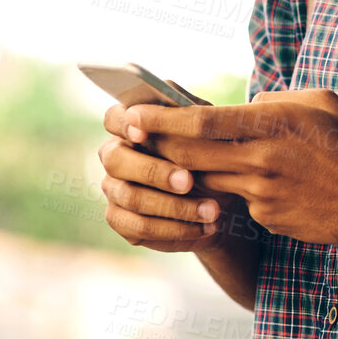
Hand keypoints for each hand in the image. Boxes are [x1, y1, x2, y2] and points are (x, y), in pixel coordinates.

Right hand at [98, 103, 249, 252]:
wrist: (223, 198)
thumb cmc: (213, 155)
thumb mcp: (211, 132)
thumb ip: (192, 117)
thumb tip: (180, 110)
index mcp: (132, 127)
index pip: (114, 118)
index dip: (124, 124)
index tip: (143, 134)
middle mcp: (116, 157)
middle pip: (116, 161)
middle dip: (154, 172)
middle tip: (189, 181)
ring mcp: (114, 190)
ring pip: (132, 198)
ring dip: (175, 207)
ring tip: (212, 211)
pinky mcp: (121, 220)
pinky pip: (140, 227)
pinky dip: (175, 229)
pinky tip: (204, 227)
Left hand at [123, 88, 337, 246]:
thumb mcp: (318, 103)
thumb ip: (274, 101)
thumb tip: (243, 104)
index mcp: (274, 123)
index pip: (201, 121)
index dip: (160, 119)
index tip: (131, 114)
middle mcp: (263, 158)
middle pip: (190, 154)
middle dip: (157, 146)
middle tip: (134, 138)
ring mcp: (264, 192)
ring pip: (208, 179)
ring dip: (189, 171)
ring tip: (180, 160)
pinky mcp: (267, 217)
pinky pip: (238, 201)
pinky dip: (234, 192)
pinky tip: (252, 186)